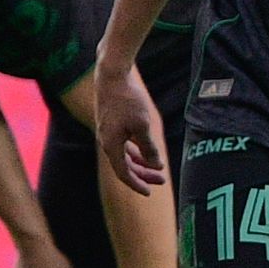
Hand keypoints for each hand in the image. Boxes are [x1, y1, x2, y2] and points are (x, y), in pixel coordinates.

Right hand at [95, 59, 169, 195]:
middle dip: (143, 174)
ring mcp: (107, 132)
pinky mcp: (110, 122)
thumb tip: (156, 166)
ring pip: (124, 154)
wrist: (112, 75)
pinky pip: (123, 143)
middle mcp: (106, 141)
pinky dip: (135, 150)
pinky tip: (146, 150)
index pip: (123, 173)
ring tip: (157, 167)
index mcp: (111, 145)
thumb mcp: (143, 125)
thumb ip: (149, 147)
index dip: (136, 184)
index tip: (149, 192)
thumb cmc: (128, 99)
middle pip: (124, 166)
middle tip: (162, 181)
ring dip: (140, 162)